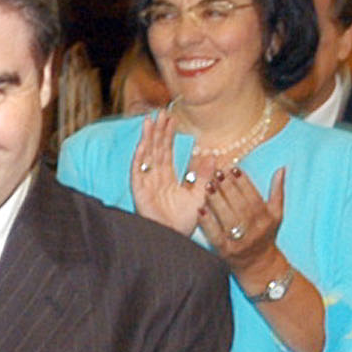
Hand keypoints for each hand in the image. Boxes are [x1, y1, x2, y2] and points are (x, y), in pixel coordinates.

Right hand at [130, 110, 206, 237]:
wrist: (174, 239)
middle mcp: (155, 178)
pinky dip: (140, 156)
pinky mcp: (139, 191)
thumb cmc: (184, 222)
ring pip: (146, 156)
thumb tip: (213, 155)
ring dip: (147, 138)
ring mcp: (145, 183)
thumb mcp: (200, 195)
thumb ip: (204, 176)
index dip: (168, 135)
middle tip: (161, 112)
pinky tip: (143, 143)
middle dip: (157, 131)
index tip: (172, 118)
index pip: (166, 151)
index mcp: (167, 178)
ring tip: (150, 120)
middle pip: (155, 149)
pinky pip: (138, 171)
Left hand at [202, 160, 287, 285]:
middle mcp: (254, 229)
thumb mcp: (276, 214)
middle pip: (240, 205)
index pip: (253, 196)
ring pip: (227, 217)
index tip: (233, 168)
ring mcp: (239, 240)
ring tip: (207, 186)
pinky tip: (200, 209)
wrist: (260, 266)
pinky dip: (207, 222)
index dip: (243, 181)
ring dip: (217, 200)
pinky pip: (215, 234)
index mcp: (266, 217)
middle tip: (217, 173)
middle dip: (228, 187)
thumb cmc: (266, 235)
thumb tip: (281, 169)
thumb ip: (277, 191)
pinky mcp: (226, 251)